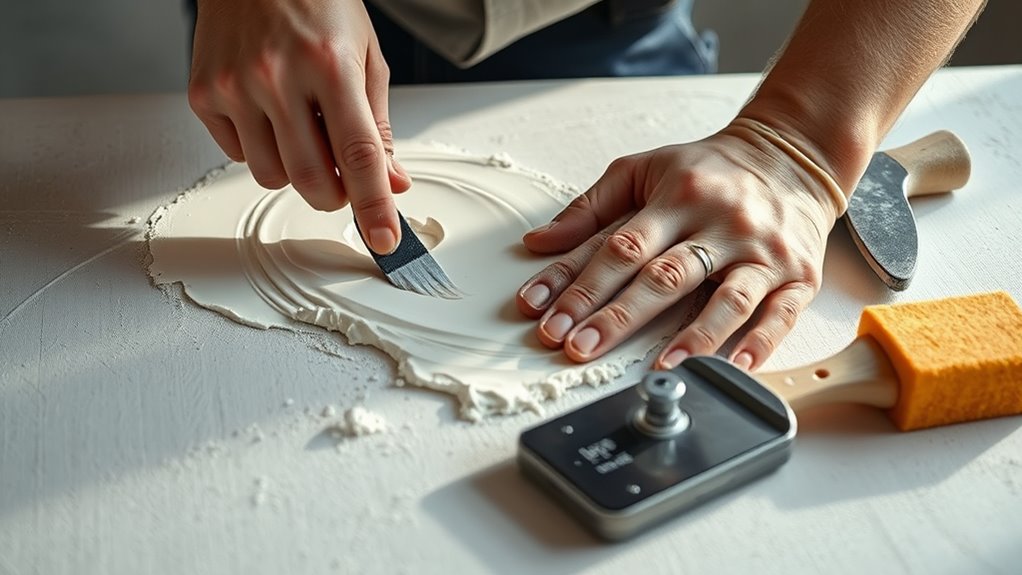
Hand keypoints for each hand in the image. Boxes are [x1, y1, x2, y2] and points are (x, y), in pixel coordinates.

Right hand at [188, 0, 409, 254]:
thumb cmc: (317, 2)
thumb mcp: (365, 56)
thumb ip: (378, 125)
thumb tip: (392, 183)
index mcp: (330, 64)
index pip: (358, 155)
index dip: (374, 205)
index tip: (385, 239)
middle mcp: (277, 76)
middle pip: (311, 179)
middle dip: (335, 196)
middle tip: (344, 181)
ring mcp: (234, 86)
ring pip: (271, 176)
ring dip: (296, 173)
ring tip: (304, 131)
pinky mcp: (203, 93)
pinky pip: (239, 155)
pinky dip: (262, 149)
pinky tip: (270, 112)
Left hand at [515, 119, 843, 370]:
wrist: (792, 155)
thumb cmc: (708, 170)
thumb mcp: (644, 170)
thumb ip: (590, 207)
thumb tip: (537, 242)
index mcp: (677, 197)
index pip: (620, 248)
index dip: (582, 286)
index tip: (548, 318)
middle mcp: (719, 224)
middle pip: (664, 277)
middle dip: (618, 317)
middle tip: (580, 349)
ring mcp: (761, 253)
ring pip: (726, 299)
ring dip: (692, 337)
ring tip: (659, 366)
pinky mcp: (797, 276)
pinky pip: (781, 314)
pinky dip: (760, 343)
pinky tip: (735, 367)